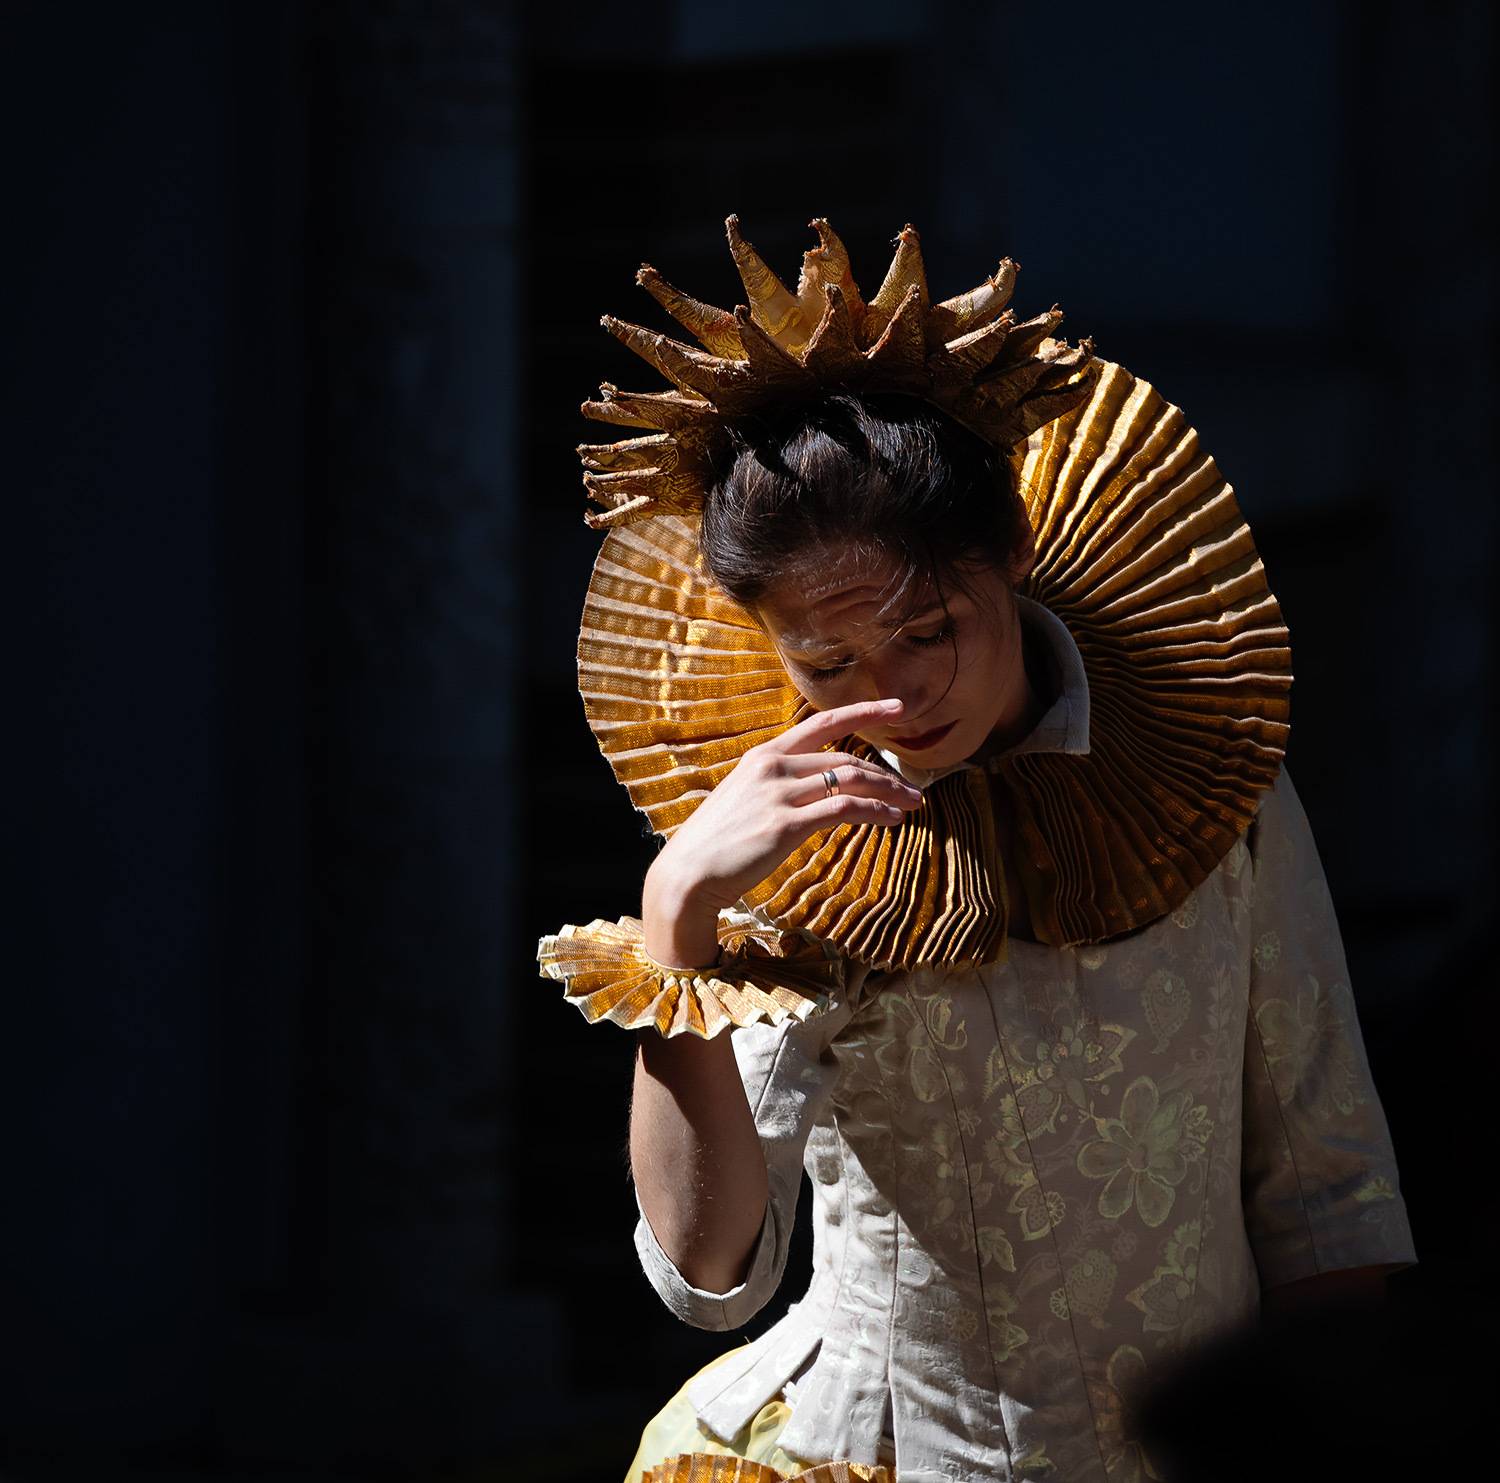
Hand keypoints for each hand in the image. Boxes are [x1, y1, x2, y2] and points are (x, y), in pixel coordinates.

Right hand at [648, 697, 923, 921]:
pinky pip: (843, 808)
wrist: (689, 872)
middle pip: (846, 760)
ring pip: (851, 780)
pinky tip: (891, 819)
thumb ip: (779, 786)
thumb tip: (817, 790)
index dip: (864, 712)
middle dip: (887, 775)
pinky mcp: (785, 824)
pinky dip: (874, 811)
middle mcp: (773, 766)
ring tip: (912, 805)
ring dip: (888, 792)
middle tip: (914, 789)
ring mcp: (778, 794)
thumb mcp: (745, 798)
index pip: (822, 723)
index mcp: (765, 756)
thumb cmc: (717, 841)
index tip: (896, 707)